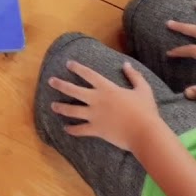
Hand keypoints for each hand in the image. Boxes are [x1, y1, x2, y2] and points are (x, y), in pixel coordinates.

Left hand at [48, 61, 162, 151]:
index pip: (88, 74)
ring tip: (52, 106)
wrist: (145, 132)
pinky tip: (66, 128)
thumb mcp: (143, 89)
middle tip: (50, 81)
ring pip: (72, 110)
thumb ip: (134, 76)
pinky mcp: (96, 129)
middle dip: (60, 85)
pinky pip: (80, 130)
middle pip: (73, 90)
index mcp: (107, 88)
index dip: (78, 68)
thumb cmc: (146, 110)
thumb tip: (126, 64)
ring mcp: (94, 115)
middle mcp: (97, 100)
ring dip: (61, 108)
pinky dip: (72, 130)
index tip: (68, 63)